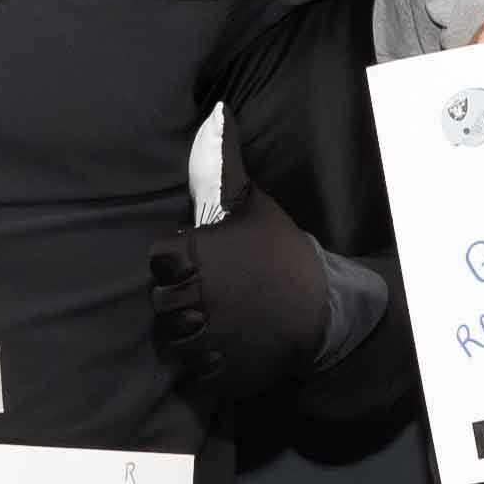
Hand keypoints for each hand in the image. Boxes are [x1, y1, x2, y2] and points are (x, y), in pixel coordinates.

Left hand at [148, 157, 328, 400]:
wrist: (325, 307)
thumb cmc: (282, 253)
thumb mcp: (254, 204)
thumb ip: (225, 164)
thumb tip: (218, 112)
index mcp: (198, 255)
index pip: (158, 260)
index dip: (173, 261)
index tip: (193, 262)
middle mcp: (197, 296)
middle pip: (160, 302)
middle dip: (178, 298)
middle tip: (204, 294)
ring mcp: (209, 336)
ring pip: (171, 340)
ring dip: (184, 333)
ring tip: (207, 323)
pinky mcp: (222, 369)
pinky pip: (193, 371)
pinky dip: (202, 364)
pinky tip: (220, 349)